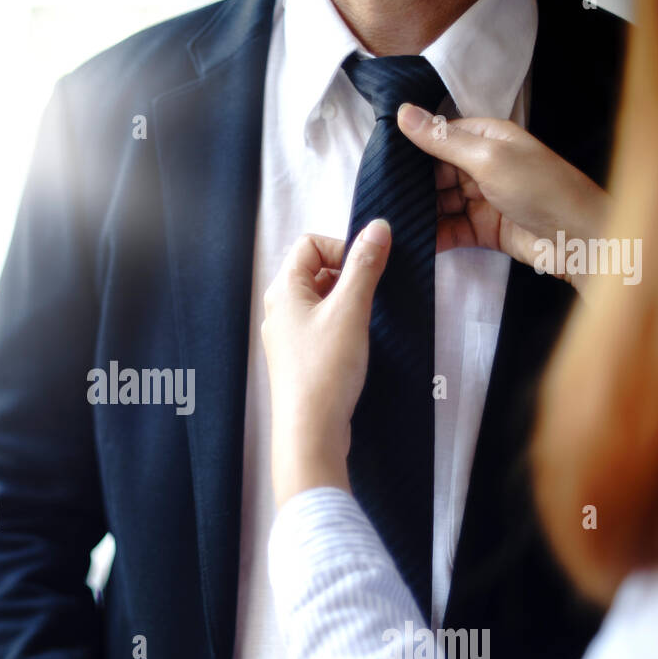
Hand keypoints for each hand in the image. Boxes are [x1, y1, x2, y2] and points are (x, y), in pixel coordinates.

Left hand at [261, 222, 390, 508]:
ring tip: (363, 323)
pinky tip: (355, 344)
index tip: (367, 268)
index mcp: (283, 290)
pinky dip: (341, 326)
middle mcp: (279, 310)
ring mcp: (287, 336)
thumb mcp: (350, 309)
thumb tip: (378, 227)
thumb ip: (365, 265)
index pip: (310, 243)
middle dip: (347, 275)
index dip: (341, 247)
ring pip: (321, 300)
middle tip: (368, 296)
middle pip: (315, 270)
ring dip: (347, 302)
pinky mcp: (299, 359)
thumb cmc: (323, 370)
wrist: (310, 431)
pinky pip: (321, 327)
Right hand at [396, 104, 608, 292]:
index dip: (412, 147)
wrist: (580, 240)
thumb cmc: (541, 189)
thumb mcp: (488, 158)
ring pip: (439, 203)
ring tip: (388, 222)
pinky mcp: (483, 230)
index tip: (379, 160)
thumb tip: (402, 111)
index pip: (440, 136)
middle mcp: (483, 165)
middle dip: (411, 185)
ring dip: (418, 213)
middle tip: (377, 197)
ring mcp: (482, 199)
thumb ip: (443, 140)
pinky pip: (449, 230)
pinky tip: (410, 241)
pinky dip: (432, 236)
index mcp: (487, 138)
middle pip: (435, 173)